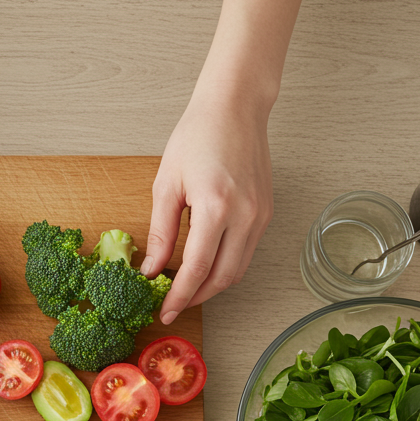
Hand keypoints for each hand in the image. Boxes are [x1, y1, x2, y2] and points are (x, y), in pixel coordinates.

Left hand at [143, 89, 274, 323]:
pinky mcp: (267, 213)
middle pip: (222, 278)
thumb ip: (161, 231)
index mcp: (216, 207)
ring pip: (238, 270)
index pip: (196, 269)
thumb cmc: (197, 136)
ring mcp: (261, 216)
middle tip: (173, 306)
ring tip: (187, 290)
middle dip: (196, 298)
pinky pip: (246, 252)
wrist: (235, 107)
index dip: (179, 296)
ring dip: (212, 286)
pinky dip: (225, 266)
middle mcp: (245, 216)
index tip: (164, 312)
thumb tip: (152, 269)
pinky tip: (205, 265)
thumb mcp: (166, 184)